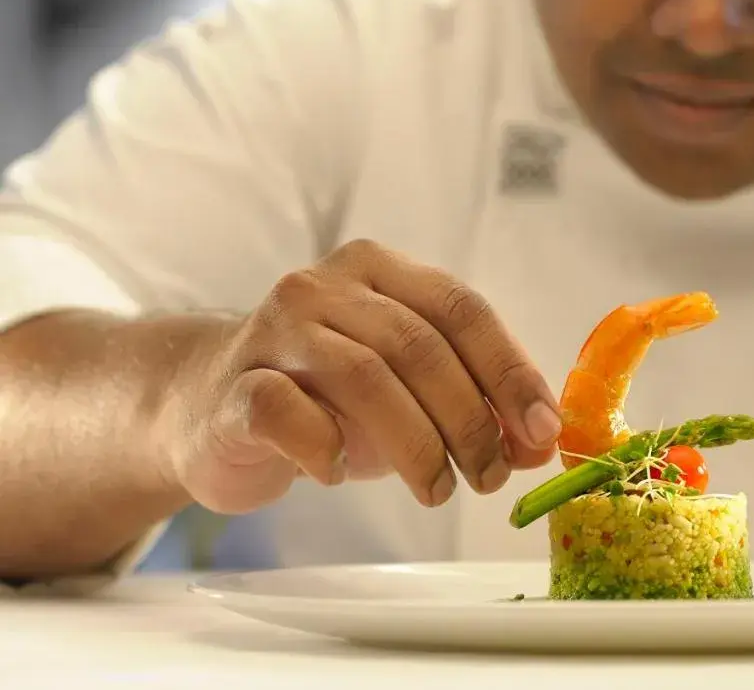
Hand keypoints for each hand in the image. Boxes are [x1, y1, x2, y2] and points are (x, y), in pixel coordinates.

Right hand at [161, 239, 562, 514]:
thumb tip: (542, 442)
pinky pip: (287, 411)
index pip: (462, 309)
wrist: (206, 403)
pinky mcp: (234, 384)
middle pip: (418, 346)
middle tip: (490, 477)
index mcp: (379, 269)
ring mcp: (274, 329)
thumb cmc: (326, 395)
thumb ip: (476, 405)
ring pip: (363, 377)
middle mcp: (325, 286)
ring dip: (416, 444)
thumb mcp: (411, 392)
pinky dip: (326, 448)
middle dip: (469, 419)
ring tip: (437, 490)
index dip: (509, 371)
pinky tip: (340, 472)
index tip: (541, 430)